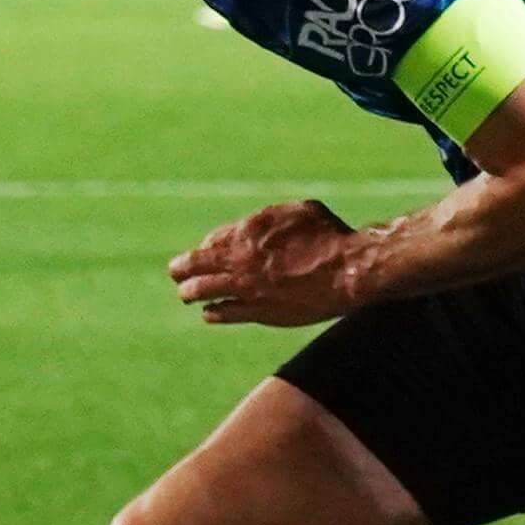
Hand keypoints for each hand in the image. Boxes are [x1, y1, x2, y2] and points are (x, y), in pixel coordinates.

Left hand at [169, 200, 370, 326]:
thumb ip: (269, 217)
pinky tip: (210, 313)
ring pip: (202, 292)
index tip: (204, 251)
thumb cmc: (329, 236)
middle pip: (194, 266)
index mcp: (247, 232)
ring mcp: (247, 289)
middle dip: (182, 269)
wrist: (348, 273)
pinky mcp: (259, 313)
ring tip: (186, 295)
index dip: (204, 248)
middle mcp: (240, 260)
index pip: (210, 242)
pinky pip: (225, 314)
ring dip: (190, 292)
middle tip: (177, 273)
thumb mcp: (299, 210)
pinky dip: (213, 312)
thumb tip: (253, 225)